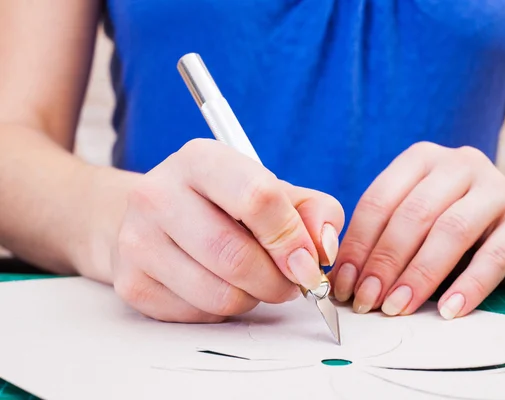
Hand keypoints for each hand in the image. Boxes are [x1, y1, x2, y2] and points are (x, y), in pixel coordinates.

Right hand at [111, 139, 343, 322]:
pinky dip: (223, 310)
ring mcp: (137, 240)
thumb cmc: (224, 204)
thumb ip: (313, 212)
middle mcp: (158, 193)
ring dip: (253, 298)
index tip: (308, 262)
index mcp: (200, 159)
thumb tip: (323, 250)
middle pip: (236, 256)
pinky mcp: (131, 282)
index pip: (257, 198)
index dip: (292, 238)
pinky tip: (219, 285)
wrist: (157, 216)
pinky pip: (198, 314)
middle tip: (290, 282)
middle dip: (278, 281)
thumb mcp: (275, 191)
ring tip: (254, 281)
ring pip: (220, 293)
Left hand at [329, 142, 504, 319]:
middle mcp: (458, 164)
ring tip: (398, 307)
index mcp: (421, 159)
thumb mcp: (417, 221)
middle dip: (384, 263)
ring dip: (419, 275)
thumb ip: (384, 239)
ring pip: (450, 231)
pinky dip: (468, 286)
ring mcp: (495, 188)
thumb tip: (344, 280)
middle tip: (367, 300)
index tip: (343, 284)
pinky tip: (448, 310)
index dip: (357, 245)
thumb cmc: (454, 227)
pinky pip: (494, 256)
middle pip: (412, 215)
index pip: (379, 201)